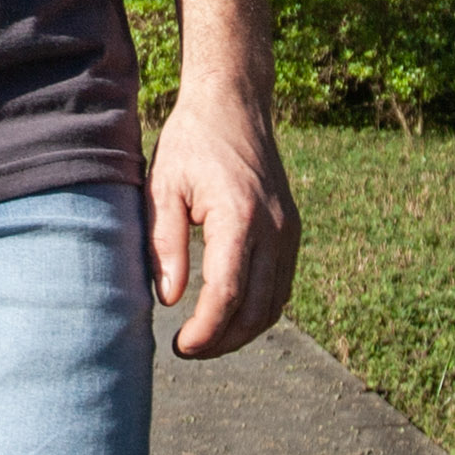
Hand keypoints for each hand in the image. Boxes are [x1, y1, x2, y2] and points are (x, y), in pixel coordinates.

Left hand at [147, 92, 298, 357]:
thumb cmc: (191, 142)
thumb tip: (170, 299)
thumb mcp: (162, 186)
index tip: (181, 346)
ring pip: (276, 303)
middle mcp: (275, 229)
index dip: (207, 330)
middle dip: (224, 340)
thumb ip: (164, 242)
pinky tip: (230, 315)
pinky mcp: (292, 230)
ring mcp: (290, 231)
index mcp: (240, 218)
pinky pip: (282, 284)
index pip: (228, 293)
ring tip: (207, 340)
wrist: (234, 105)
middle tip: (188, 349)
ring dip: (244, 330)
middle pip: (257, 308)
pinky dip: (260, 309)